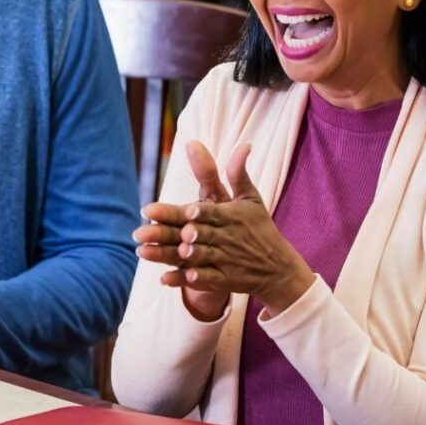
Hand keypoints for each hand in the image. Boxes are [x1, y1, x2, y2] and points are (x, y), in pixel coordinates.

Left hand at [137, 142, 313, 314]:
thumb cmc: (259, 227)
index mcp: (231, 216)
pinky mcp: (224, 280)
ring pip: (199, 258)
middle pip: (198, 235)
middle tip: (148, 230)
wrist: (277, 267)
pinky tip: (167, 278)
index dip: (199, 212)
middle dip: (177, 234)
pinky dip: (187, 280)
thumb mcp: (251, 198)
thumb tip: (243, 144)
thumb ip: (238, 173)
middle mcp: (227, 238)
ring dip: (179, 257)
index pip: (212, 213)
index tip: (186, 211)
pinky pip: (204, 280)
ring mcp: (225, 261)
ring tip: (154, 253)